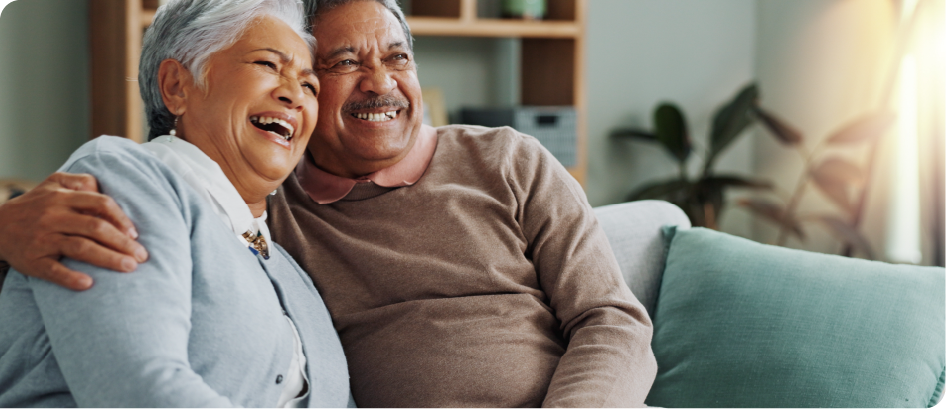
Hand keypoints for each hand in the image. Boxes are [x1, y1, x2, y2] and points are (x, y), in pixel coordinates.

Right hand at [0, 172, 147, 289]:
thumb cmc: (36, 205)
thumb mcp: (54, 183)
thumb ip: (81, 182)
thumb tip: (107, 188)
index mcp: (62, 197)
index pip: (100, 204)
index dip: (121, 219)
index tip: (136, 234)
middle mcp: (53, 216)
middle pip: (95, 228)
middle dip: (122, 243)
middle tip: (142, 256)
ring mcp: (42, 239)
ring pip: (80, 248)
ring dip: (107, 258)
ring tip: (129, 267)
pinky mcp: (32, 260)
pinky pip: (53, 270)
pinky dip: (70, 278)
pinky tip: (89, 284)